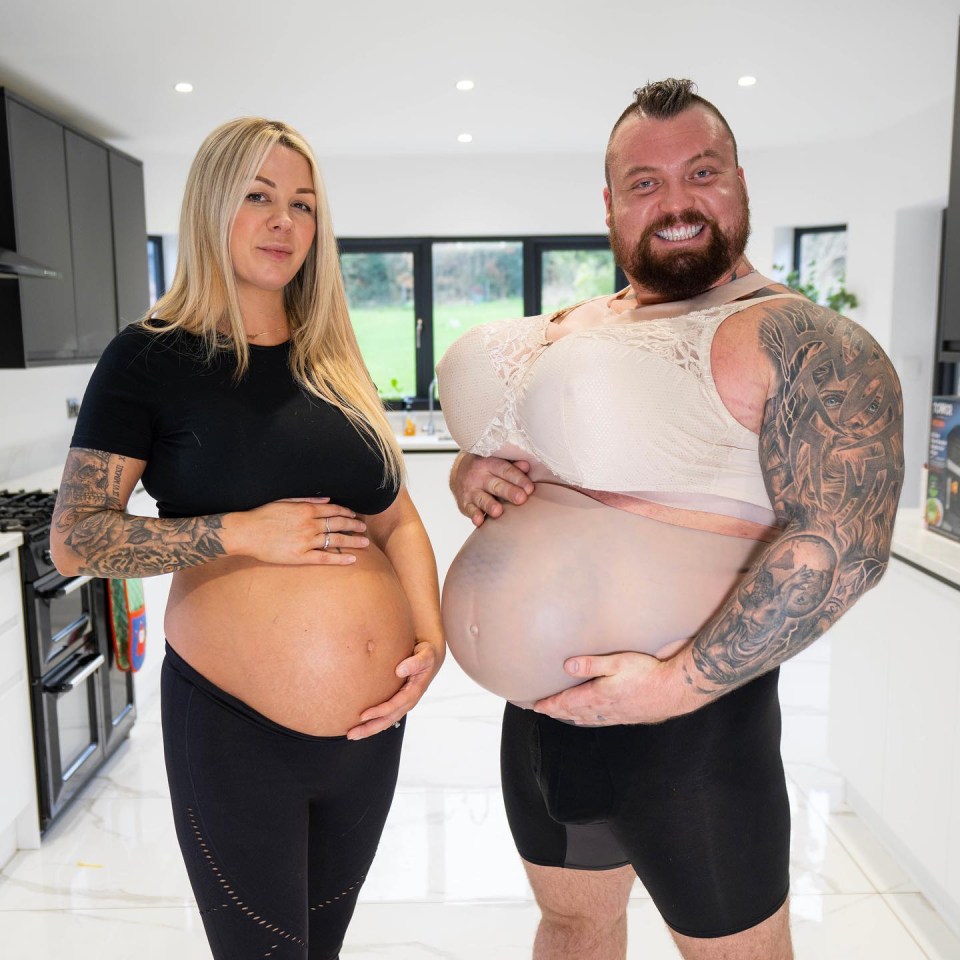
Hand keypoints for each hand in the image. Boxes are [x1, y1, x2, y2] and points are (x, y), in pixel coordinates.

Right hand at [223, 497, 368, 565]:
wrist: (246, 532)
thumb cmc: (262, 515)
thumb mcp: (284, 501)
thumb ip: (307, 499)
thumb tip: (327, 499)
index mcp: (306, 510)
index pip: (333, 510)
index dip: (347, 513)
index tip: (355, 515)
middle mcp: (310, 525)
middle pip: (339, 525)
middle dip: (354, 526)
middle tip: (364, 529)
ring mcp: (306, 541)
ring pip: (336, 541)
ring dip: (353, 541)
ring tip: (365, 543)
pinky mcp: (301, 556)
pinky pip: (325, 558)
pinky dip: (340, 558)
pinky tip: (352, 559)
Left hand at [347, 640, 442, 738]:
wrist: (431, 656)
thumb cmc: (427, 654)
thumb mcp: (426, 655)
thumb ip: (415, 662)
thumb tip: (399, 671)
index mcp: (414, 692)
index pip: (394, 706)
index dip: (379, 712)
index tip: (362, 715)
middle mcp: (408, 701)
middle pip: (388, 720)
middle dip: (370, 728)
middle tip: (351, 734)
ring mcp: (403, 703)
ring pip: (386, 720)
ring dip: (369, 728)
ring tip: (352, 734)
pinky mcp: (398, 700)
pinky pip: (386, 715)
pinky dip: (374, 721)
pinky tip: (361, 724)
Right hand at [450, 453, 534, 525]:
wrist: (458, 472)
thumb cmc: (487, 469)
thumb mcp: (497, 462)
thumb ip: (512, 465)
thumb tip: (526, 466)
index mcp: (490, 464)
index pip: (505, 470)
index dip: (518, 479)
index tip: (529, 488)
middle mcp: (479, 477)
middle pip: (496, 485)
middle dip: (508, 492)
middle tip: (521, 499)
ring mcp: (471, 491)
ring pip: (482, 499)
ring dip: (490, 505)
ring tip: (498, 511)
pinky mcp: (465, 504)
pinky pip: (469, 510)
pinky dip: (474, 515)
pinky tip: (479, 521)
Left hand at [533, 651, 689, 725]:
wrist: (674, 690)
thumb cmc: (647, 673)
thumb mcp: (617, 662)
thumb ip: (591, 664)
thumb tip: (566, 667)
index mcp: (598, 696)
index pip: (567, 702)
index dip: (550, 704)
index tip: (536, 705)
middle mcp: (604, 709)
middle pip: (573, 712)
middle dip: (556, 711)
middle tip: (542, 710)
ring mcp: (615, 715)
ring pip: (586, 719)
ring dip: (570, 717)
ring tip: (559, 715)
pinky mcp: (626, 716)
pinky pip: (600, 721)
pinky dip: (587, 721)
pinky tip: (588, 720)